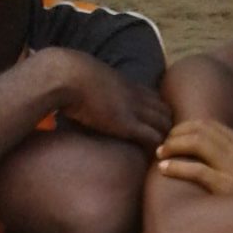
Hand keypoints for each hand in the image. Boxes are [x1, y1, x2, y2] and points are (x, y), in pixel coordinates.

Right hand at [45, 50, 170, 149]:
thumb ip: (92, 88)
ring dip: (165, 138)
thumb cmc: (67, 77)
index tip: (154, 127)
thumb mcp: (87, 79)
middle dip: (167, 127)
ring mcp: (133, 108)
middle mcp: (135, 94)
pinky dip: (157, 147)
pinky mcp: (127, 124)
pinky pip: (154, 137)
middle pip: (165, 110)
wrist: (65, 76)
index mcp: (125, 83)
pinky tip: (152, 157)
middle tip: (163, 145)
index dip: (157, 112)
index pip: (153, 97)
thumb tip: (80, 95)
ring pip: (165, 124)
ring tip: (160, 153)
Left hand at [155, 119, 232, 194]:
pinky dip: (177, 166)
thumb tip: (207, 159)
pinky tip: (164, 170)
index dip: (186, 127)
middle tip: (163, 146)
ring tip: (161, 155)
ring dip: (173, 145)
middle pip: (199, 129)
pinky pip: (196, 169)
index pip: (209, 124)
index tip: (173, 138)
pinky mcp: (227, 186)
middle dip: (176, 134)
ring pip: (196, 142)